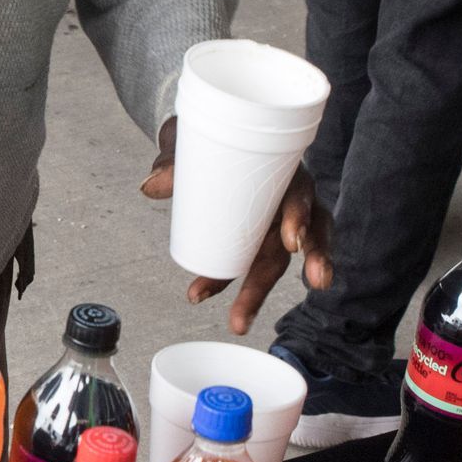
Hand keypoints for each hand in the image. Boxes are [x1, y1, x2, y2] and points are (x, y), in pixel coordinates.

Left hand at [141, 116, 332, 336]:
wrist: (202, 142)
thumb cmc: (208, 139)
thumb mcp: (191, 140)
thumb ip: (174, 160)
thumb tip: (150, 187)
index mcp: (281, 170)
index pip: (300, 193)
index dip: (301, 217)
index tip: (292, 240)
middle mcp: (287, 199)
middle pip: (305, 234)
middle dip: (310, 261)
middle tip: (312, 283)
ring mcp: (278, 224)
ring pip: (283, 261)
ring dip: (263, 291)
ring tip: (241, 322)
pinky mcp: (263, 241)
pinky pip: (257, 268)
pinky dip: (243, 292)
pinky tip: (233, 316)